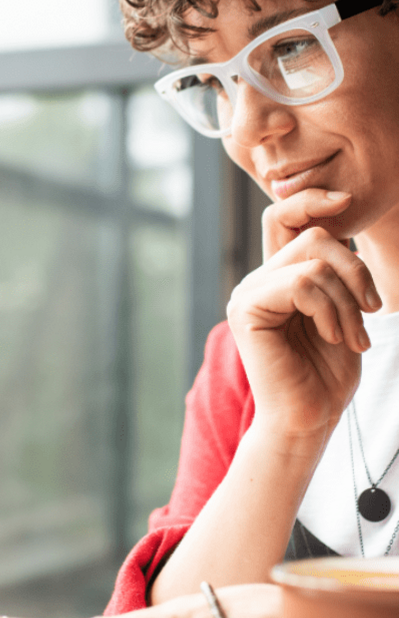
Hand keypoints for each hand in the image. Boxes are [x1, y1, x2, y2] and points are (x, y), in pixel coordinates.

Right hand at [227, 189, 380, 439]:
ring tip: (353, 335)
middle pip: (312, 235)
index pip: (285, 216)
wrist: (310, 418)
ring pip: (313, 260)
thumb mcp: (342, 308)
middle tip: (370, 311)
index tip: (346, 200)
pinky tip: (333, 336)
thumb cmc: (328, 372)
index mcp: (277, 276)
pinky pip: (301, 282)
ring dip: (348, 299)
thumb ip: (334, 268)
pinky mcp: (247, 309)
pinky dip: (330, 309)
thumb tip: (342, 220)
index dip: (312, 199)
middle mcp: (258, 279)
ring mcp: (248, 293)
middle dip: (355, 270)